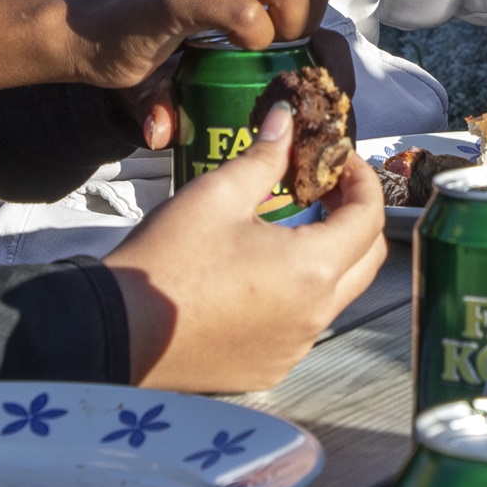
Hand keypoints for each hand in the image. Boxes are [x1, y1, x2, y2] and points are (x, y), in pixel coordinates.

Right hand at [0, 0, 357, 106]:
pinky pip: (248, 15)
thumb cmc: (161, 13)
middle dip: (308, 18)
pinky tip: (230, 51)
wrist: (85, 28)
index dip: (317, 1)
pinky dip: (254, 42)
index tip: (287, 27)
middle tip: (277, 44)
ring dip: (286, 30)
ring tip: (258, 48)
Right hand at [104, 99, 390, 390]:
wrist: (117, 330)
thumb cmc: (167, 260)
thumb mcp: (217, 194)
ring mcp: (294, 347)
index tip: (342, 163)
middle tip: (326, 191)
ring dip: (329, 257)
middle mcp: (315, 315)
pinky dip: (301, 294)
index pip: (369, 219)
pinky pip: (304, 325)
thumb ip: (264, 156)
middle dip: (356, 220)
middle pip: (366, 261)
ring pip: (337, 294)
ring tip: (292, 226)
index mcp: (312, 270)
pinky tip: (264, 274)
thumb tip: (285, 119)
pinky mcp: (270, 367)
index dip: (363, 182)